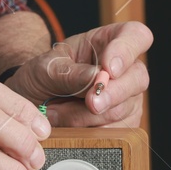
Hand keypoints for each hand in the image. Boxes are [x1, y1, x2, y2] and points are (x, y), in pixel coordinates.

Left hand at [8, 21, 152, 127]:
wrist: (32, 102)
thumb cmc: (43, 75)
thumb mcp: (47, 68)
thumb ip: (71, 73)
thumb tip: (97, 79)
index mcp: (108, 41)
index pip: (136, 36)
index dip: (127, 51)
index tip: (108, 69)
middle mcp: (125, 69)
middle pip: (138, 78)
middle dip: (113, 93)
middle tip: (90, 103)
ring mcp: (127, 98)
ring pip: (125, 109)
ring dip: (90, 116)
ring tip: (58, 112)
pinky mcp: (123, 124)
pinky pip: (117, 133)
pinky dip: (91, 133)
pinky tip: (69, 126)